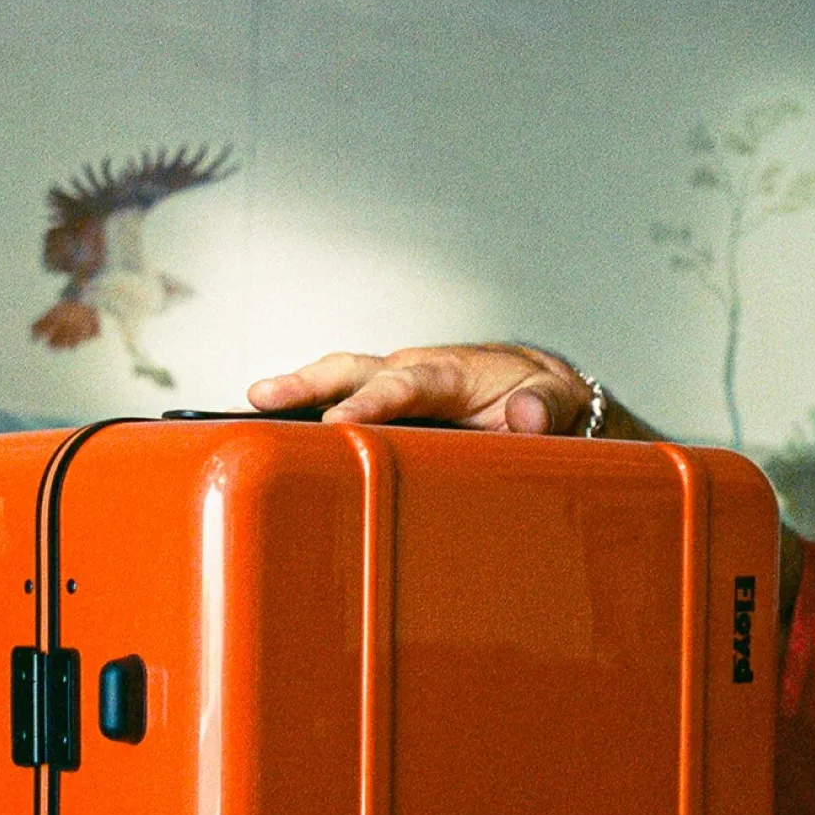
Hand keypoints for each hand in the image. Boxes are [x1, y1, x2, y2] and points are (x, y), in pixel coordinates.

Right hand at [247, 344, 598, 436]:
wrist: (548, 399)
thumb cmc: (549, 399)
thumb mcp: (565, 404)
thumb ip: (550, 407)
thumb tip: (526, 415)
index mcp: (453, 372)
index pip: (405, 384)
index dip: (370, 402)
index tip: (339, 422)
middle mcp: (416, 374)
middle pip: (353, 371)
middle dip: (307, 384)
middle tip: (262, 396)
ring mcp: (400, 392)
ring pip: (341, 385)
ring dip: (298, 396)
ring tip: (249, 413)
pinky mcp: (392, 411)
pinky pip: (347, 407)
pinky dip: (312, 417)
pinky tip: (281, 442)